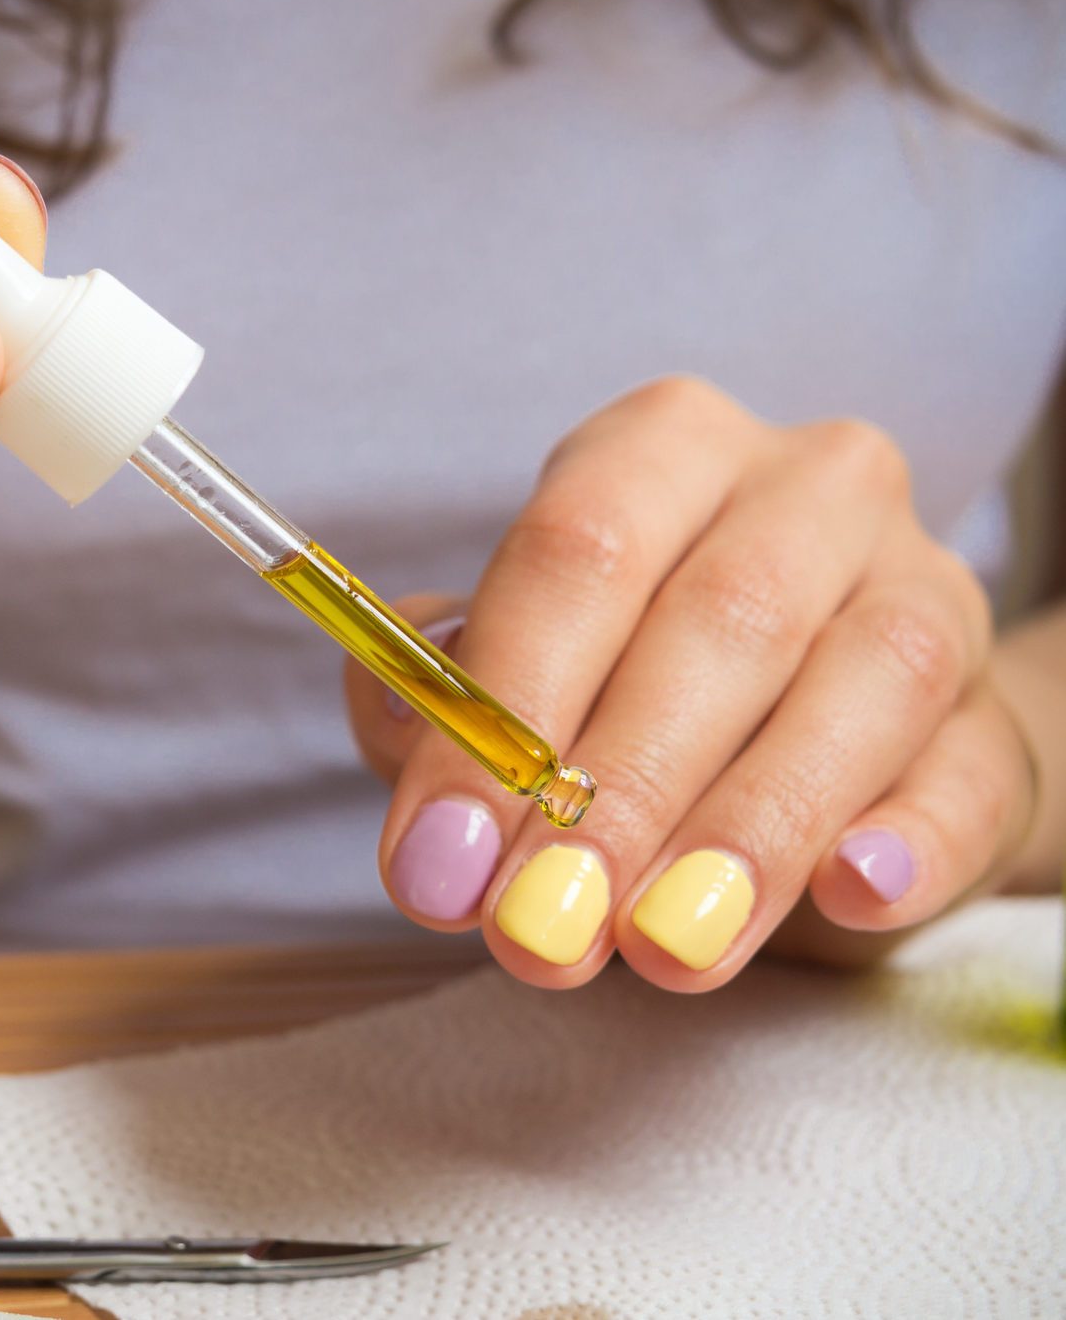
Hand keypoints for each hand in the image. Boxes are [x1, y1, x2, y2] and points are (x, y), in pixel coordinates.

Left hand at [346, 377, 1036, 989]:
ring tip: (662, 945)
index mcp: (664, 449)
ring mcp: (922, 587)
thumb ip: (447, 695)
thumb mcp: (532, 670)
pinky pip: (969, 770)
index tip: (441, 860)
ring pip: (858, 687)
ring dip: (747, 829)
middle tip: (538, 927)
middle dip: (615, 791)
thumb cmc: (641, 687)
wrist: (825, 729)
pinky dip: (913, 838)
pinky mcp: (994, 712)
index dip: (501, 708)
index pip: (573, 551)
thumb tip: (399, 720)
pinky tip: (853, 892)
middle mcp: (806, 489)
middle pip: (716, 618)